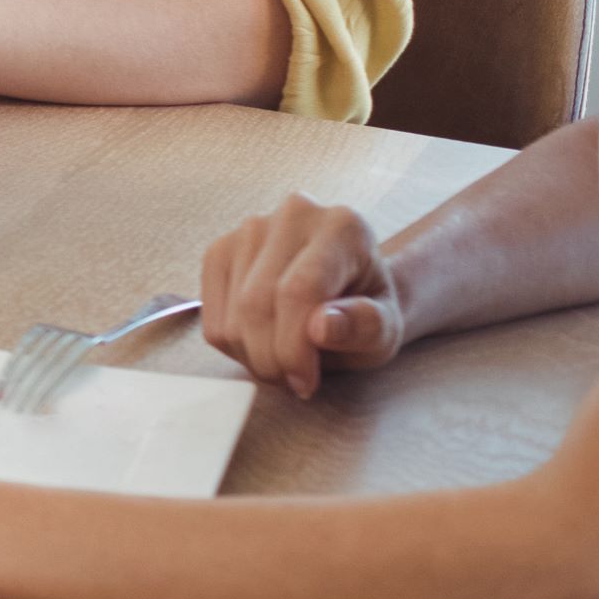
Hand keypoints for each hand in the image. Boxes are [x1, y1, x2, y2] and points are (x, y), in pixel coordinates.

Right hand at [198, 194, 405, 400]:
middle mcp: (292, 215)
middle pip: (256, 303)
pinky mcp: (220, 251)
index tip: (305, 383)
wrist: (348, 292)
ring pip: (231, 314)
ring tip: (283, 363)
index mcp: (342, 227)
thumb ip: (366, 327)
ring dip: (253, 356)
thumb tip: (321, 326)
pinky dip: (234, 345)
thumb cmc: (368, 311)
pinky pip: (212, 317)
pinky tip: (262, 345)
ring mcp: (249, 230)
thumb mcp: (386, 329)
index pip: (299, 289)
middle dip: (271, 358)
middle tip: (294, 381)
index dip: (294, 346)